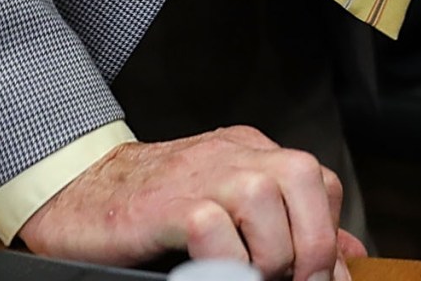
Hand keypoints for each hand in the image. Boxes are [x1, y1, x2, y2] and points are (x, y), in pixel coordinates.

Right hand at [17, 127, 366, 278]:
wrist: (73, 192)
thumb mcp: (227, 208)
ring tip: (250, 278)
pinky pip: (211, 226)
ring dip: (269, 255)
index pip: (319, 180)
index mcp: (250, 153)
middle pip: (304, 178)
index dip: (328, 234)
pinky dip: (225, 259)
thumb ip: (286, 226)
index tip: (317, 277)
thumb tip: (348, 256)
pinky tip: (215, 272)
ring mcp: (197, 175)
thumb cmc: (148, 209)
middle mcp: (231, 155)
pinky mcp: (164, 205)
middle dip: (312, 243)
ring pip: (264, 198)